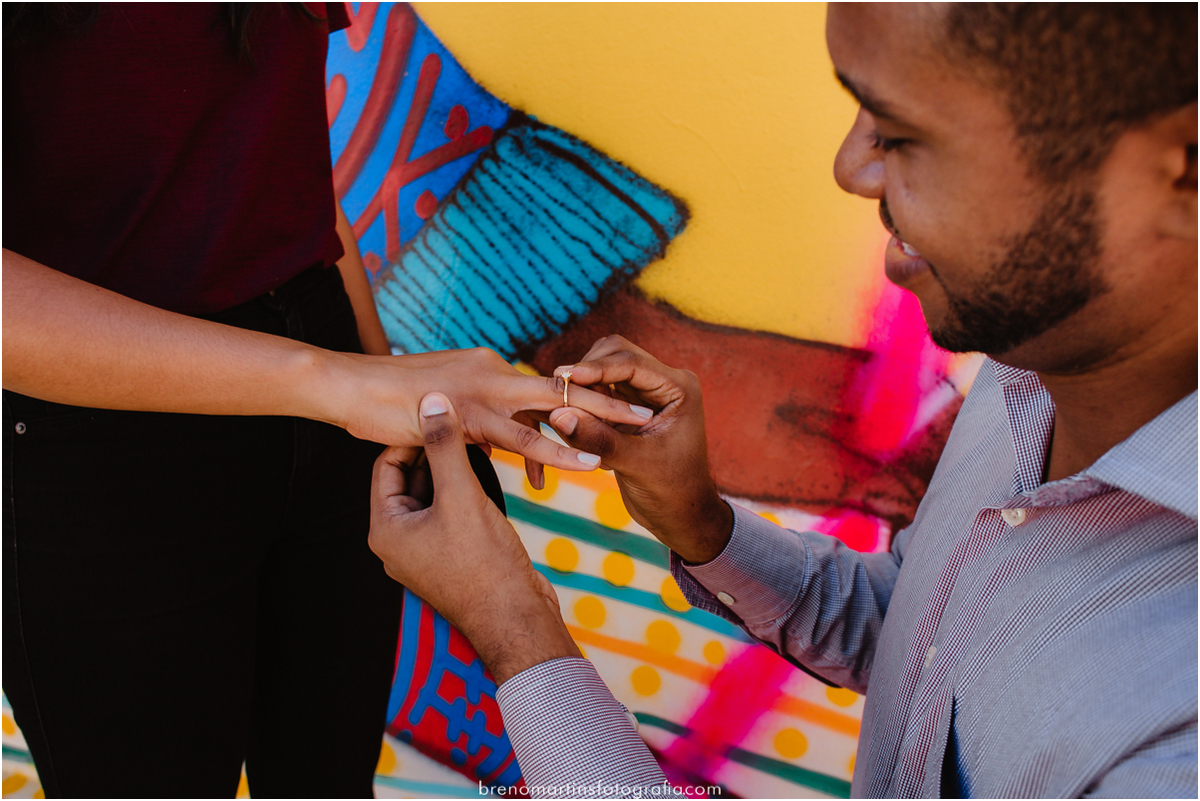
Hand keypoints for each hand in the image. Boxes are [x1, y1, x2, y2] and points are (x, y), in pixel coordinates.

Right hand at [327, 346, 653, 481]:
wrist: (346, 385)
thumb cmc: (387, 399)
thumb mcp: (441, 410)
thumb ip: (473, 423)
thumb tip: (493, 443)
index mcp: (488, 367)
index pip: (544, 386)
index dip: (581, 399)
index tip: (616, 409)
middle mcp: (493, 370)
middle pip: (564, 386)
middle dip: (610, 396)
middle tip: (650, 408)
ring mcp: (481, 390)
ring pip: (554, 407)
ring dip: (598, 417)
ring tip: (638, 428)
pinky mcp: (467, 413)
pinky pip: (522, 436)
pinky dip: (558, 449)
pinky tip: (586, 461)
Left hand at [369, 392, 581, 684]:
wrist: (517, 619)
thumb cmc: (484, 563)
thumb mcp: (462, 495)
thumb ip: (445, 446)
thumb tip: (432, 402)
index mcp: (386, 529)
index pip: (387, 465)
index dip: (412, 435)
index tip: (438, 412)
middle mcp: (399, 542)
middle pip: (410, 480)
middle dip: (435, 452)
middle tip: (461, 421)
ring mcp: (425, 553)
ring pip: (434, 496)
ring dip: (453, 471)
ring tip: (479, 442)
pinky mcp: (452, 559)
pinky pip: (451, 515)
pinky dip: (465, 494)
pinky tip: (489, 475)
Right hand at [546, 336, 733, 563]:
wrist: (681, 514)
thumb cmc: (672, 491)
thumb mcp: (636, 465)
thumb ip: (598, 439)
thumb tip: (559, 414)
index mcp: (678, 388)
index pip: (631, 362)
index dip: (596, 367)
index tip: (565, 375)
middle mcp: (662, 383)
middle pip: (615, 354)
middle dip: (586, 370)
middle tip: (558, 389)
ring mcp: (644, 393)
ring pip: (603, 369)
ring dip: (582, 385)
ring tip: (563, 408)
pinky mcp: (628, 407)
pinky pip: (599, 391)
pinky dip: (582, 400)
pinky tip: (569, 420)